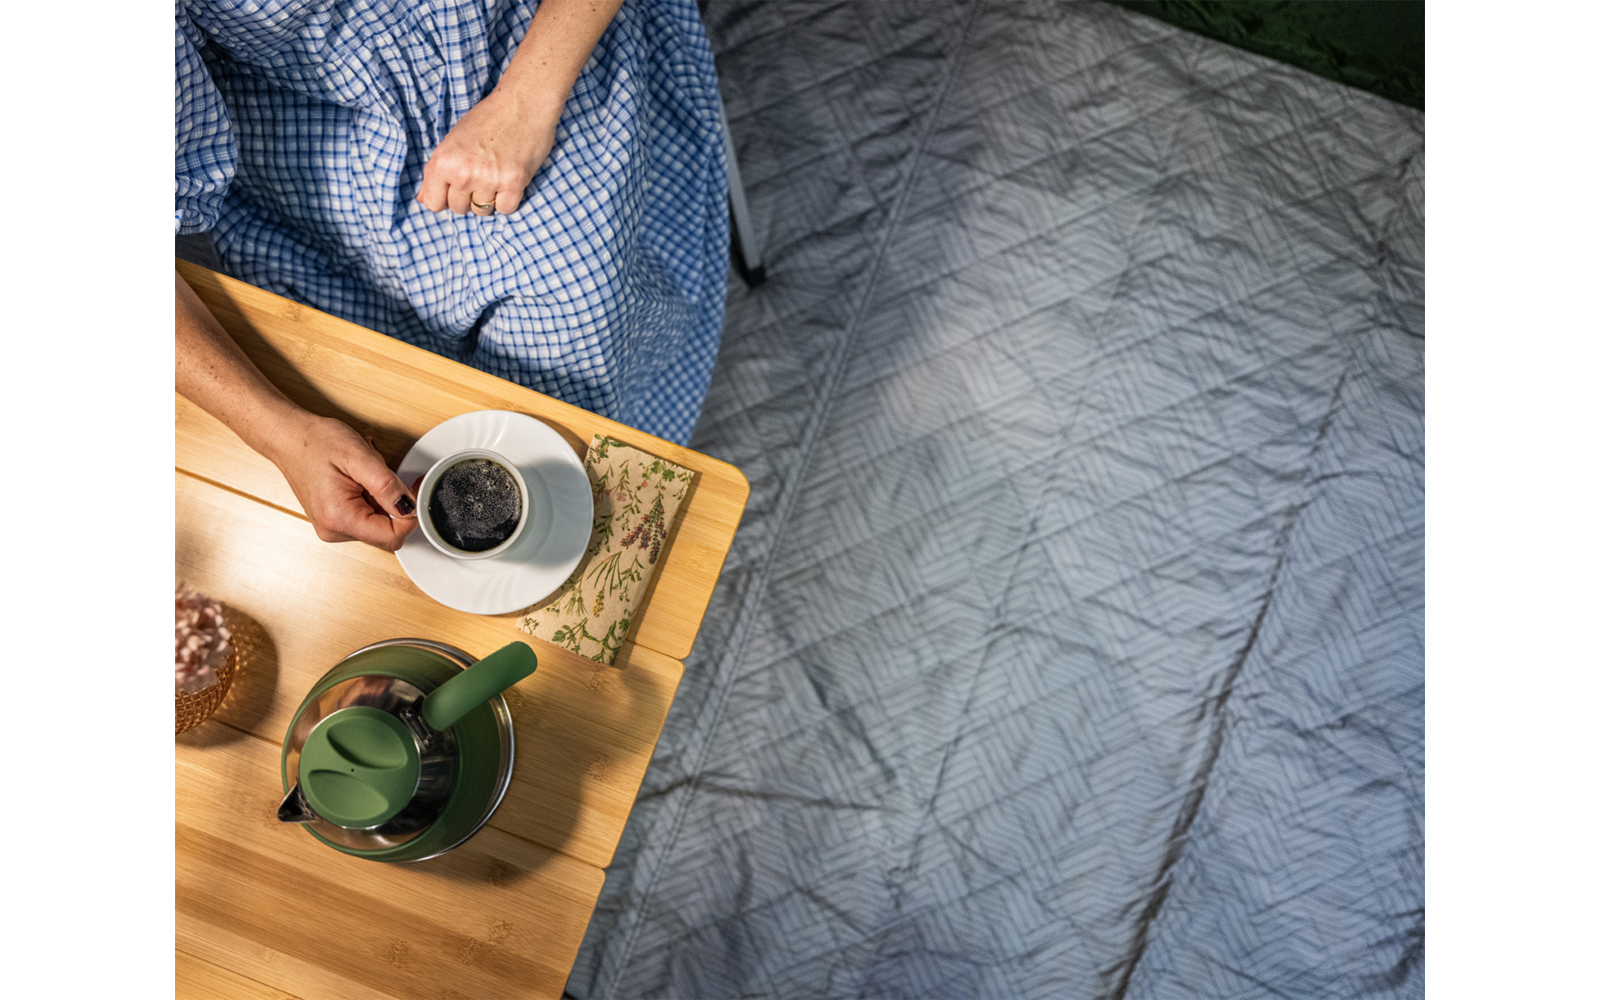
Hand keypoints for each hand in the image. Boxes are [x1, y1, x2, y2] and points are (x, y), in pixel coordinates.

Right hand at [265, 412, 419, 550]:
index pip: (392, 537)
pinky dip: (371, 500)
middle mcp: (334, 531)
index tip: (414, 492)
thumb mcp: (360, 457)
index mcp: (339, 519)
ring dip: (381, 500)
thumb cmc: (316, 442)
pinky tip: (358, 481)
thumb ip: (387, 486)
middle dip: (393, 504)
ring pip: (379, 524)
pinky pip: (366, 518)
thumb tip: (409, 508)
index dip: (410, 516)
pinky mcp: (334, 522)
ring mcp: (333, 528)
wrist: (289, 438)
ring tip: (363, 475)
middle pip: (386, 533)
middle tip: (383, 475)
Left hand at [418, 86, 558, 216]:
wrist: (522, 102)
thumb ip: (436, 171)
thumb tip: (421, 198)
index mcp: (444, 161)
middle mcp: (464, 173)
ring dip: (487, 198)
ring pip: (482, 211)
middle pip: (458, 209)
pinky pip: (505, 209)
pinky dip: (507, 200)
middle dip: (466, 197)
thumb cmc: (487, 118)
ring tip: (494, 175)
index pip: (432, 202)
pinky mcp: (514, 183)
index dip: (442, 197)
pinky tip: (508, 180)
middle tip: (479, 174)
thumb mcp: (452, 140)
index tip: (452, 187)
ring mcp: (490, 180)